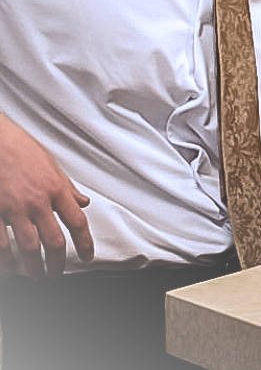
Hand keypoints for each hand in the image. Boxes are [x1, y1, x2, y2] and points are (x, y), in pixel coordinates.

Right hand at [0, 115, 94, 277]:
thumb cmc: (22, 150)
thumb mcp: (51, 165)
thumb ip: (67, 188)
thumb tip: (84, 201)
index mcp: (56, 189)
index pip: (77, 222)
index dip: (85, 243)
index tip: (87, 256)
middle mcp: (38, 201)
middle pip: (54, 242)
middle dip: (57, 264)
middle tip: (56, 273)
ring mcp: (15, 209)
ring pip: (29, 249)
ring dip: (34, 267)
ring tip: (36, 274)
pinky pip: (2, 244)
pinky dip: (7, 259)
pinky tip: (10, 266)